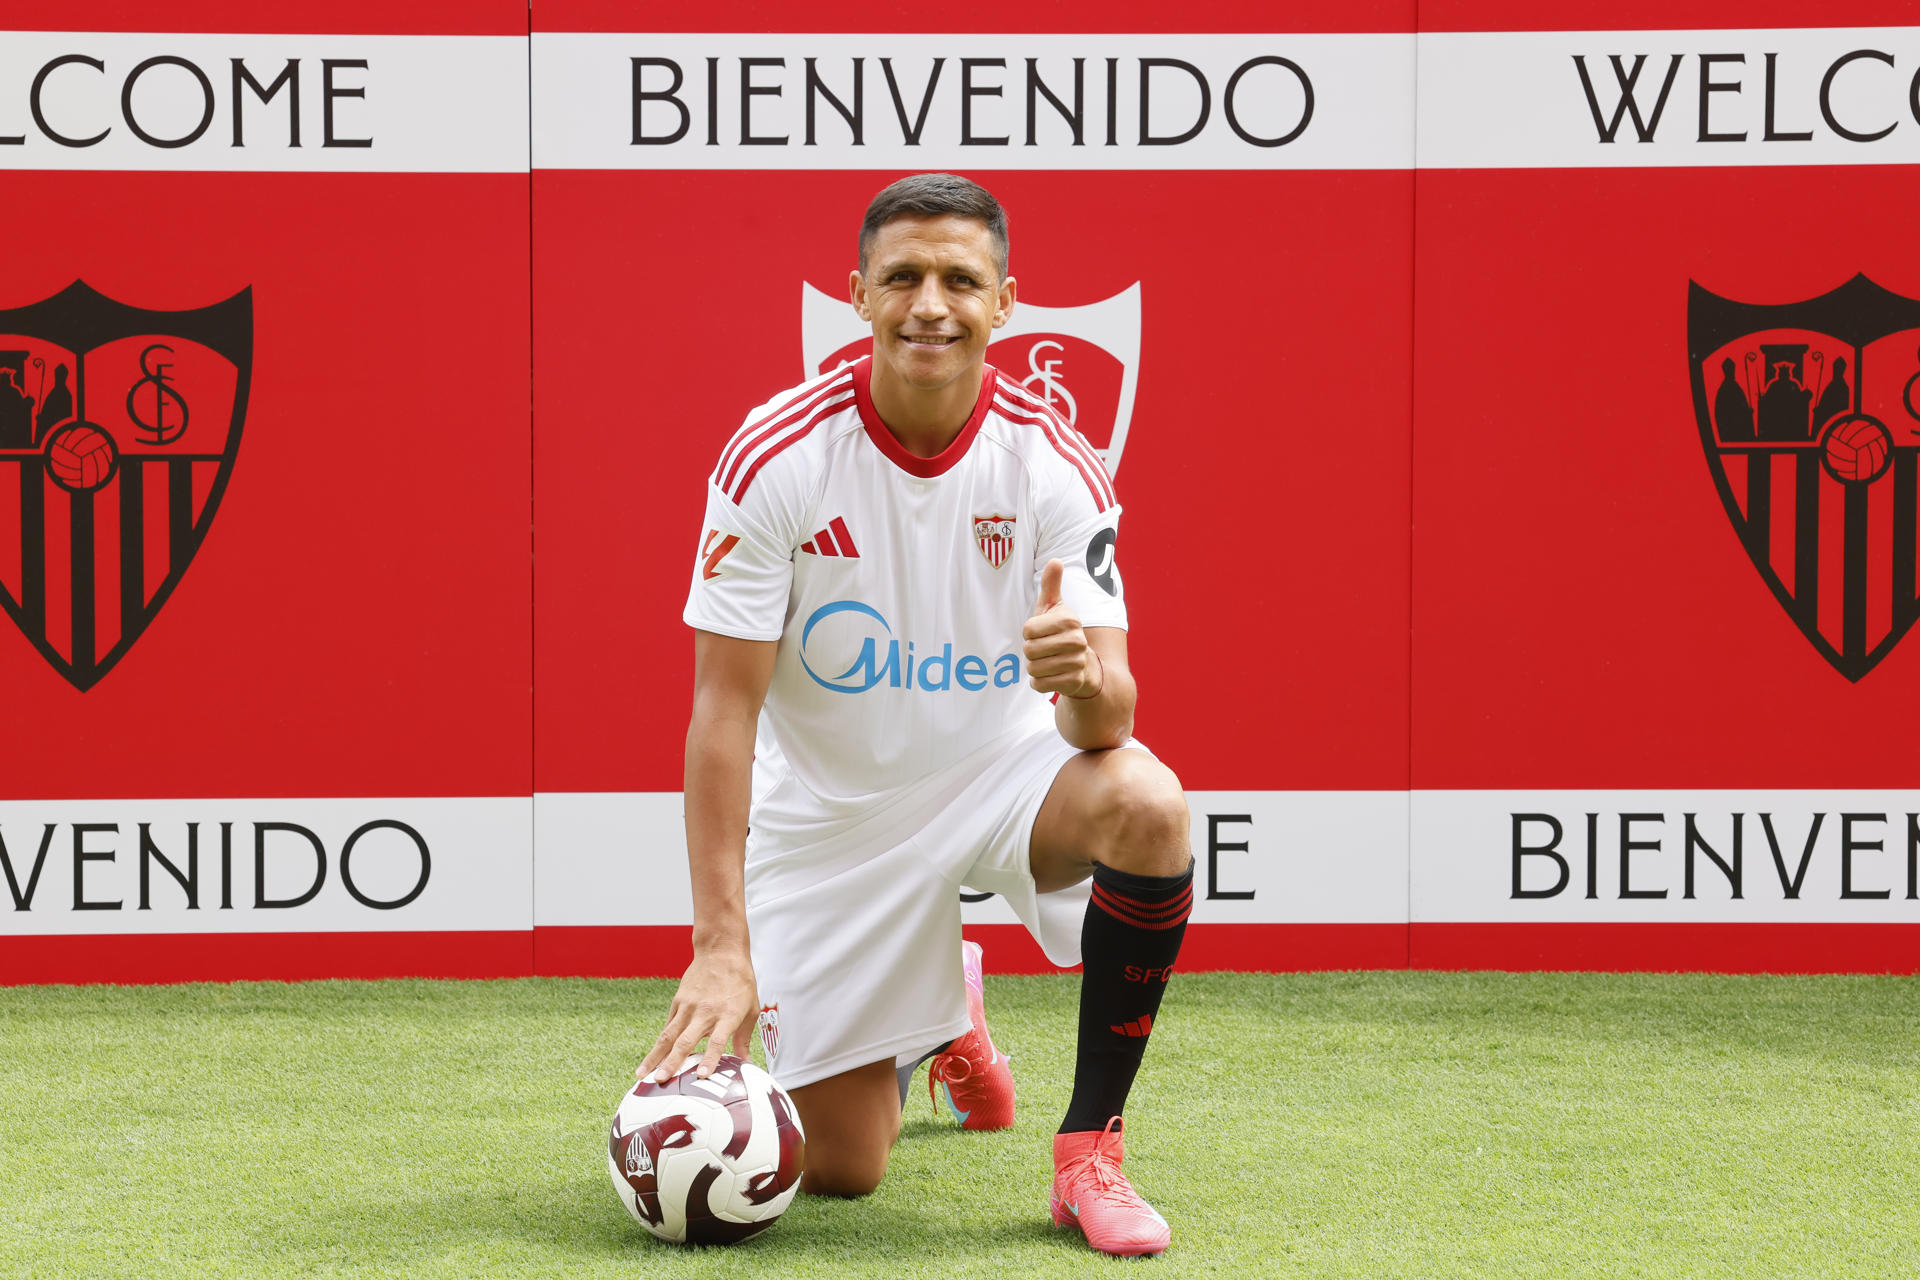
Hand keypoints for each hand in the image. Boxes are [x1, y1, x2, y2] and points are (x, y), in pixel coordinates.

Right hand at [636, 945, 758, 1082]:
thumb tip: (746, 1064)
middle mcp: (705, 1012)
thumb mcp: (750, 1009)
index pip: (717, 1041)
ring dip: (655, 1056)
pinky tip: (651, 1059)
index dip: (709, 1059)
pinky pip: (668, 1026)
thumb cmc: (740, 981)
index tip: (700, 1076)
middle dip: (671, 1062)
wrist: (721, 951)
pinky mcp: (678, 1001)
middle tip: (661, 1080)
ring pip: (668, 1035)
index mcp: (727, 1015)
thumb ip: (744, 1039)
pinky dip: (659, 1043)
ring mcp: (689, 1006)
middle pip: (685, 1040)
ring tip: (642, 1074)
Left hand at [1023, 559, 1102, 699]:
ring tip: (1048, 662)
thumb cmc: (1061, 633)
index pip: (1028, 629)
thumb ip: (1051, 585)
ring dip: (1035, 668)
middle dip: (1031, 652)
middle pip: (1029, 650)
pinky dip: (1039, 683)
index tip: (1042, 633)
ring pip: (1033, 668)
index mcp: (1069, 620)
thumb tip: (1055, 560)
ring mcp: (1076, 662)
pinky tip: (1051, 676)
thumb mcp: (1055, 608)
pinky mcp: (1073, 682)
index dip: (1029, 633)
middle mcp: (1076, 640)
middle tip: (1044, 650)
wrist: (1085, 667)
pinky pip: (1039, 685)